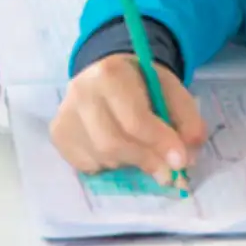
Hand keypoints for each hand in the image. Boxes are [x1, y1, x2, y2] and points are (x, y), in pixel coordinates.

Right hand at [49, 54, 206, 184]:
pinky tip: (118, 151)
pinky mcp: (59, 133)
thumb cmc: (142, 83)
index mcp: (111, 73)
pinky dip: (107, 166)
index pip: (134, 119)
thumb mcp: (170, 89)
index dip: (159, 143)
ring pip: (100, 157)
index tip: (180, 161)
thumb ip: (186, 119)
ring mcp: (65, 114)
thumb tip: (187, 156)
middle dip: (145, 160)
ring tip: (140, 151)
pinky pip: (85, 165)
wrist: (107, 73)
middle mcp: (81, 92)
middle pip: (112, 143)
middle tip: (166, 172)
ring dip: (128, 163)